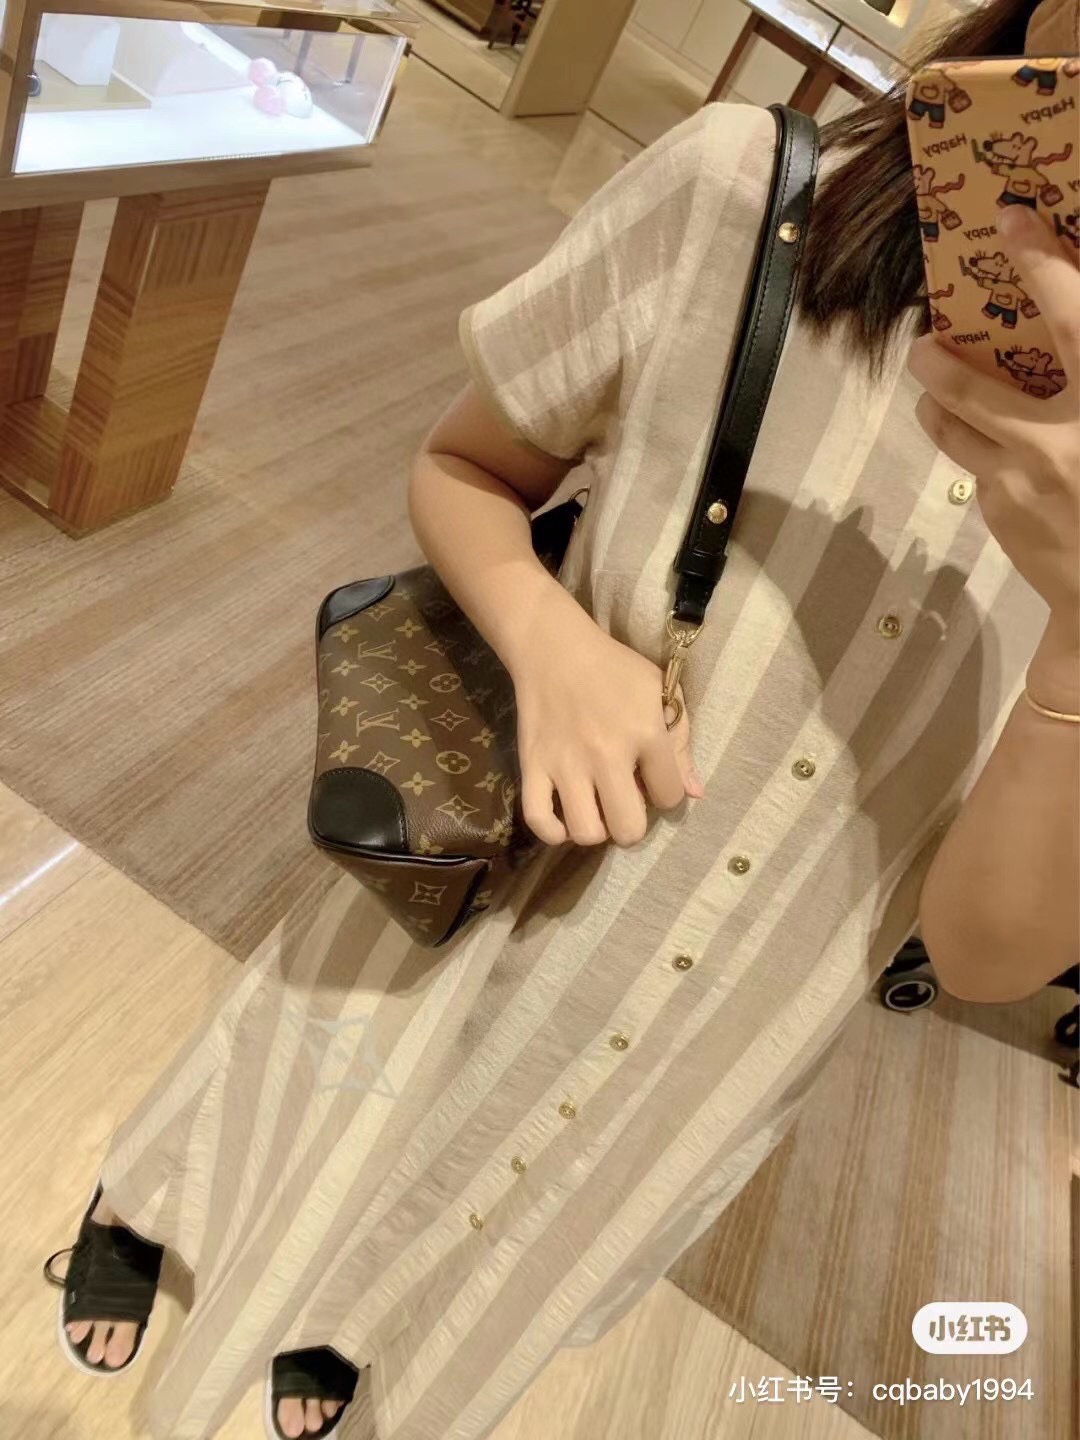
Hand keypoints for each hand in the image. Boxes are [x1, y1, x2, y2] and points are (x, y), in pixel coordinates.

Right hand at [512, 617, 701, 848]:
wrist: (554, 648)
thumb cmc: (615, 669)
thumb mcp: (660, 692)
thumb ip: (681, 742)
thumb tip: (694, 794)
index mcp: (645, 733)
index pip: (669, 797)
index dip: (666, 794)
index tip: (653, 780)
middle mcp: (606, 754)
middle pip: (628, 829)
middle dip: (633, 825)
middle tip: (624, 803)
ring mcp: (565, 763)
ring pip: (585, 833)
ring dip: (595, 829)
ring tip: (596, 808)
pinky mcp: (531, 765)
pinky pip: (538, 820)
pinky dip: (553, 831)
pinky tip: (564, 819)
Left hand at [907, 204, 1078, 622]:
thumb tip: (1062, 337)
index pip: (1072, 318)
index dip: (1042, 264)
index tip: (1012, 219)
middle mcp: (1057, 439)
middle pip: (969, 383)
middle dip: (936, 355)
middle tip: (921, 337)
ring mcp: (1019, 481)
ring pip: (950, 424)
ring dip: (936, 398)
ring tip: (933, 383)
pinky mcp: (1000, 512)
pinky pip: (972, 464)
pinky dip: (970, 441)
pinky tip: (980, 437)